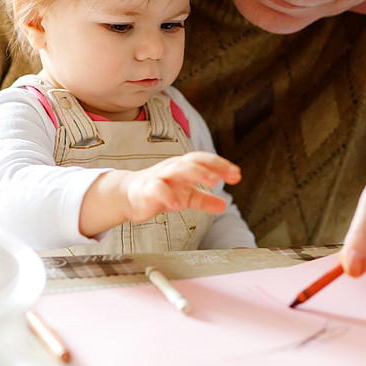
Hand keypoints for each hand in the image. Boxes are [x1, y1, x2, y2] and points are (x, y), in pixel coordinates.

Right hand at [79, 152, 240, 236]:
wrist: (128, 196)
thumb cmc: (159, 191)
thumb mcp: (185, 195)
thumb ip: (203, 199)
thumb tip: (224, 205)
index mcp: (183, 167)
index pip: (204, 160)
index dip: (221, 166)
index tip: (237, 175)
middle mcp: (172, 168)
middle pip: (192, 161)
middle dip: (210, 167)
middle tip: (226, 176)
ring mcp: (159, 177)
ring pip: (177, 169)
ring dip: (196, 173)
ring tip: (212, 182)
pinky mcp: (146, 190)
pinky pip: (157, 189)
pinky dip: (168, 196)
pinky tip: (178, 205)